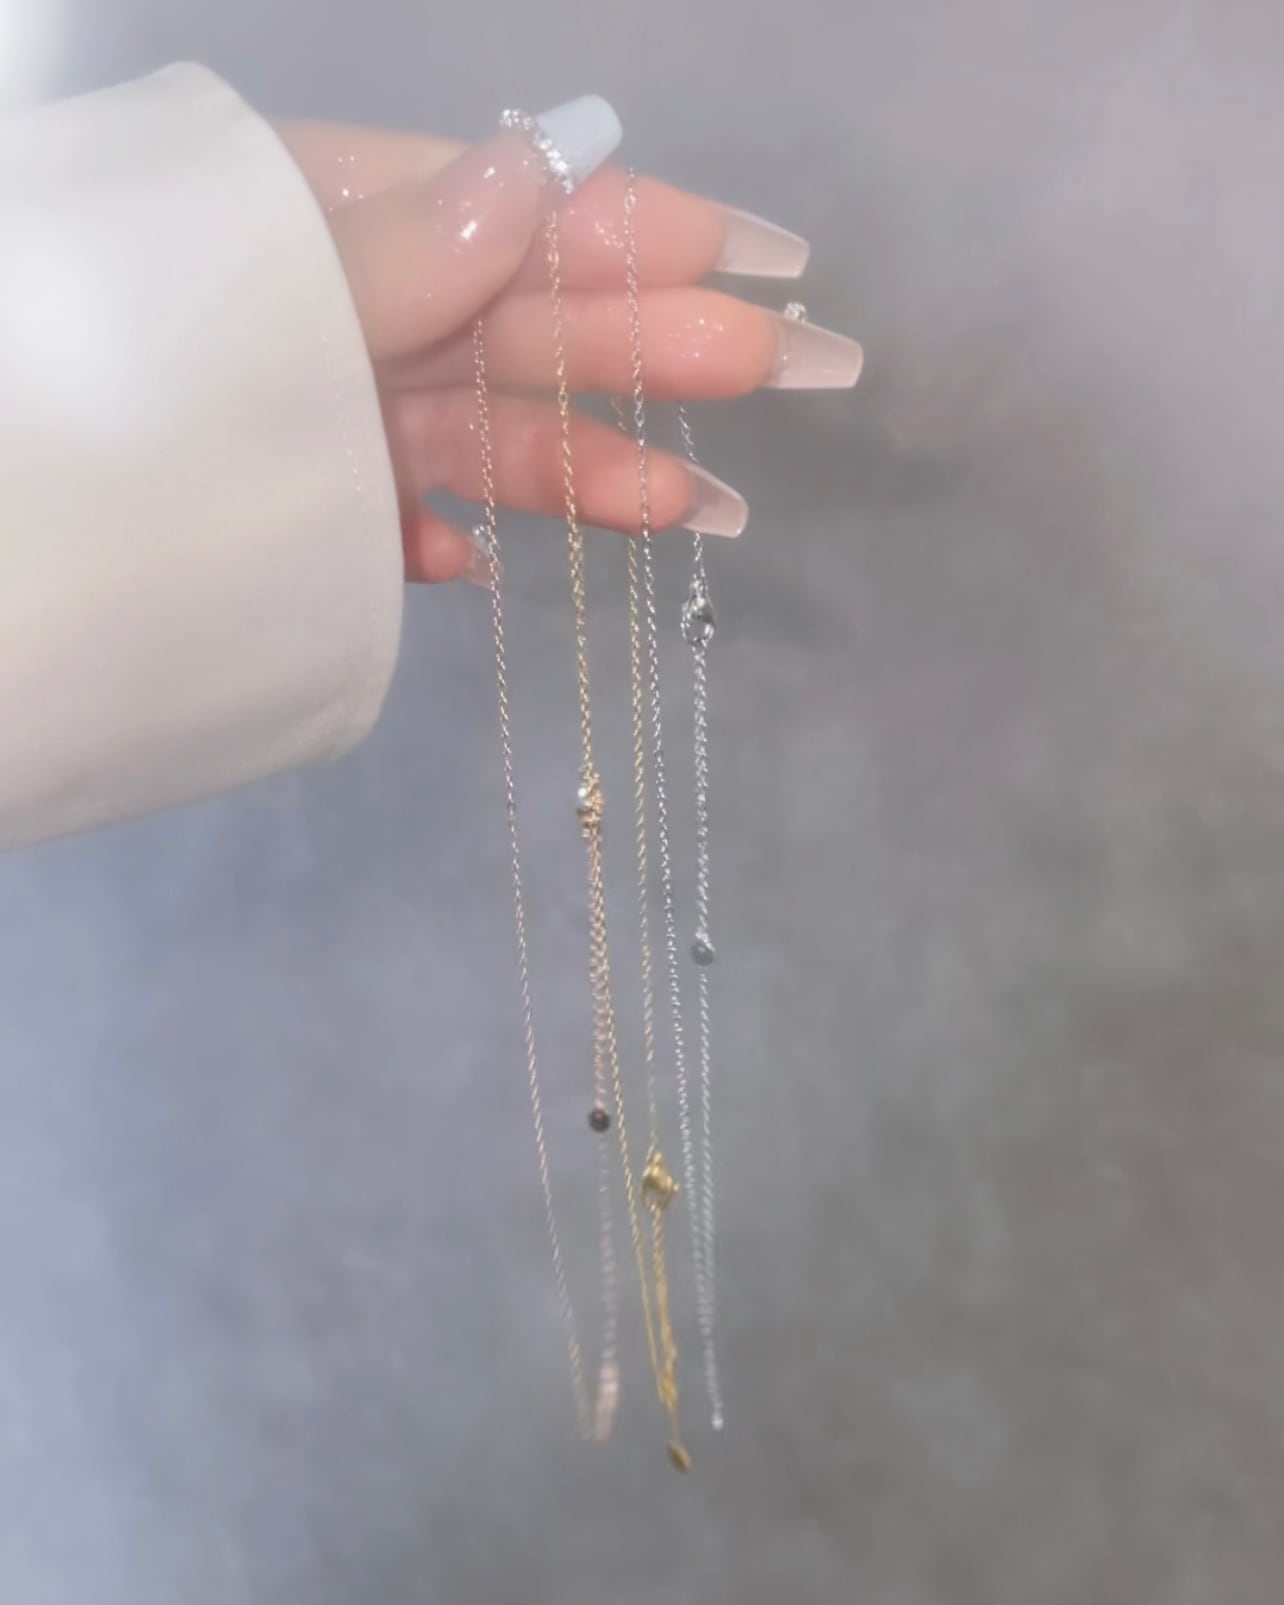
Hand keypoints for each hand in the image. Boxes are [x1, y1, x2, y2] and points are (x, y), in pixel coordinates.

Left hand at [276, 105, 862, 583]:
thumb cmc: (136, 390)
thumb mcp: (271, 285)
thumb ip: (400, 246)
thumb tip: (533, 166)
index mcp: (339, 213)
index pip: (520, 211)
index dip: (647, 231)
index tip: (770, 257)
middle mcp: (354, 304)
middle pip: (526, 325)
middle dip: (659, 347)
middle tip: (801, 366)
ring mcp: (329, 405)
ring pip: (482, 432)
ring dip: (586, 469)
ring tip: (697, 511)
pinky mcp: (303, 501)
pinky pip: (392, 517)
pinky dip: (437, 540)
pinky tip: (473, 564)